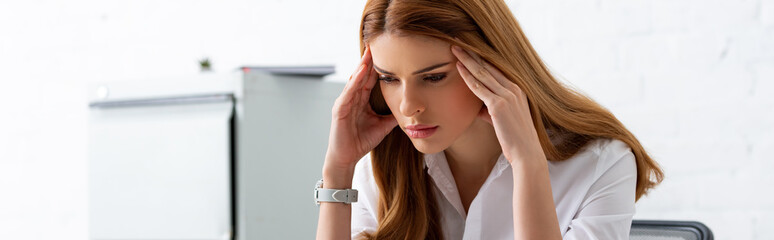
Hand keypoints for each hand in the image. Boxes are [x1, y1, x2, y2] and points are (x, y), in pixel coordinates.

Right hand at [325, 45, 398, 171]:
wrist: (347, 158)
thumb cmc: (360, 141)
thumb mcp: (382, 126)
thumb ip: (392, 116)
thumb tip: (408, 110)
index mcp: (362, 100)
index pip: (370, 78)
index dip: (378, 66)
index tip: (387, 52)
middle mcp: (352, 98)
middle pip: (362, 75)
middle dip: (369, 60)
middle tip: (377, 43)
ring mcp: (345, 103)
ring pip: (355, 80)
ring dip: (362, 66)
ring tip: (370, 52)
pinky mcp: (339, 110)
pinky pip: (348, 93)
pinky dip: (354, 81)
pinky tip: (360, 71)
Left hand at [451, 44, 545, 163]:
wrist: (526, 153)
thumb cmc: (514, 139)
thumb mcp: (502, 119)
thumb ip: (489, 109)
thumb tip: (476, 108)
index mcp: (517, 89)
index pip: (495, 68)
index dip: (480, 58)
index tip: (468, 49)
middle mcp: (514, 88)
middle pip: (488, 66)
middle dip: (472, 53)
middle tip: (458, 42)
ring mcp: (507, 96)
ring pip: (483, 73)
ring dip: (467, 59)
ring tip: (454, 48)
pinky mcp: (499, 106)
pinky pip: (480, 88)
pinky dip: (468, 77)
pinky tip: (458, 68)